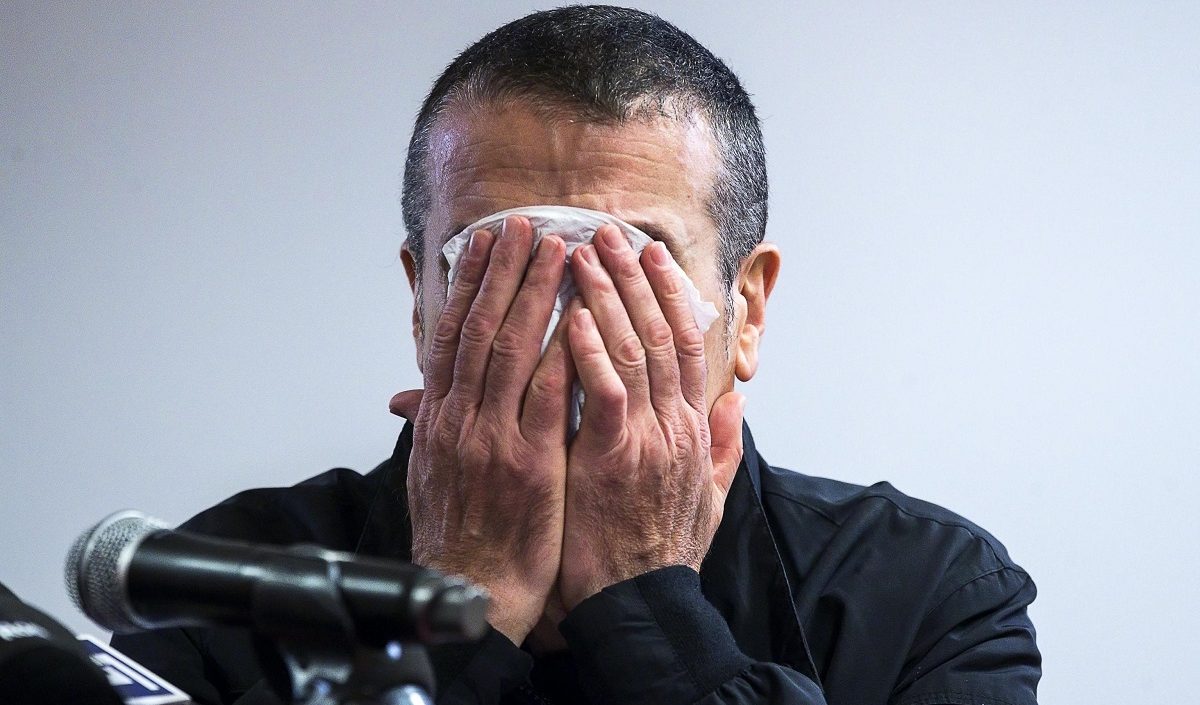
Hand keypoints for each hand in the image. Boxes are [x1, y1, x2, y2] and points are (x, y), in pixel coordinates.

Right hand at [393, 216, 574, 642]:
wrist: (468, 594)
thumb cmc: (458, 535)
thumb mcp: (429, 474)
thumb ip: (431, 425)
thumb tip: (418, 394)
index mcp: (438, 419)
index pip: (451, 335)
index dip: (469, 284)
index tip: (485, 243)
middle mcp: (459, 421)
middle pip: (482, 330)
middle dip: (505, 272)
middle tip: (526, 225)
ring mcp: (493, 441)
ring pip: (514, 352)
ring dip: (537, 296)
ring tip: (559, 251)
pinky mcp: (530, 465)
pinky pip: (549, 399)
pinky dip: (563, 355)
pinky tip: (581, 319)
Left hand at [559, 225, 744, 608]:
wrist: (641, 604)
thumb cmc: (657, 551)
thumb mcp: (706, 497)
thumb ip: (723, 446)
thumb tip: (736, 402)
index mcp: (690, 429)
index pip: (685, 344)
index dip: (667, 293)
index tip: (650, 255)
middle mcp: (674, 425)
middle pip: (661, 332)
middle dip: (634, 276)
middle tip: (609, 231)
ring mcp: (647, 440)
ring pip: (634, 350)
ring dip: (608, 297)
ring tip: (583, 252)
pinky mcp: (614, 459)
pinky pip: (605, 393)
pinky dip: (592, 352)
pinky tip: (574, 315)